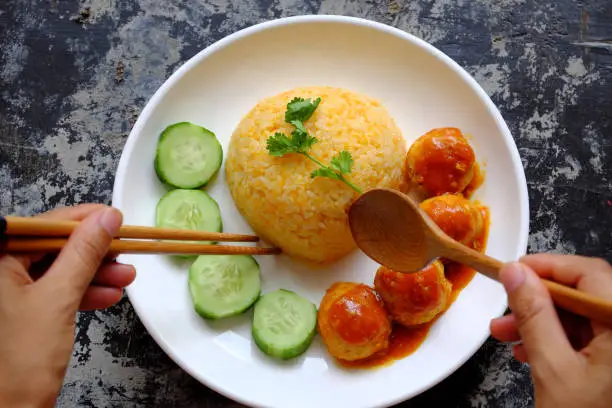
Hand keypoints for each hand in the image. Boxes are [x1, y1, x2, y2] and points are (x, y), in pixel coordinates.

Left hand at [0, 204, 135, 406]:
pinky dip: (82, 293)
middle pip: (52, 248)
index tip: (115, 219)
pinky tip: (107, 296)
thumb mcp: (58, 299)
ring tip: (126, 278)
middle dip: (94, 253)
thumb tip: (107, 220)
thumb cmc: (16, 364)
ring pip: (57, 270)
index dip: (83, 221)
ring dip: (94, 274)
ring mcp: (8, 292)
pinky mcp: (21, 311)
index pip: (43, 226)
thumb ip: (84, 254)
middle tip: (124, 252)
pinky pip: (54, 291)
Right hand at [490, 254, 611, 407]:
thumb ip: (533, 316)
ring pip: (584, 317)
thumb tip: (516, 273)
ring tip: (507, 338)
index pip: (589, 274)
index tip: (512, 272)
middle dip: (538, 301)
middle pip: (585, 295)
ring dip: (544, 323)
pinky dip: (560, 341)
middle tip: (504, 311)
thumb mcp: (554, 370)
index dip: (547, 267)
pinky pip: (592, 338)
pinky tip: (531, 353)